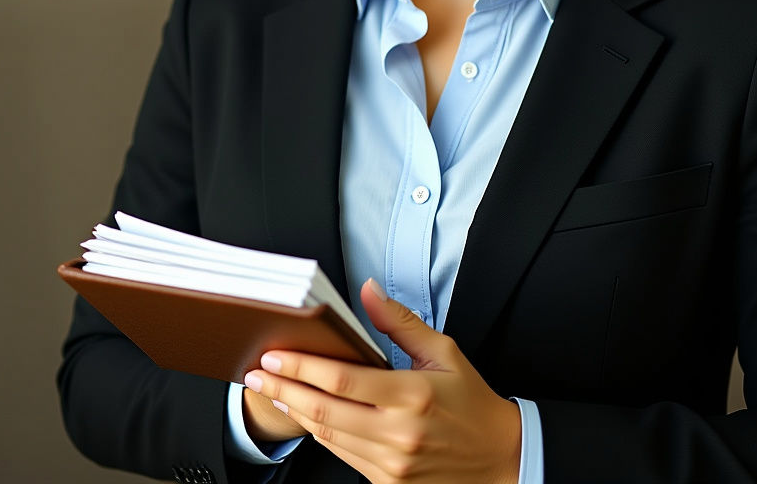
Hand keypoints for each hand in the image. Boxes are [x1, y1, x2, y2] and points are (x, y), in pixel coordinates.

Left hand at [243, 278, 521, 482]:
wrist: (500, 459)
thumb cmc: (472, 401)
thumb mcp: (444, 352)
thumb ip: (400, 322)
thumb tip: (367, 291)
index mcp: (413, 395)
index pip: (344, 380)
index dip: (303, 368)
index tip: (274, 356)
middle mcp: (399, 433)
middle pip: (325, 411)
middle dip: (284, 390)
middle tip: (257, 374)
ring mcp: (391, 464)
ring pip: (328, 437)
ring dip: (295, 412)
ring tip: (272, 390)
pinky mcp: (387, 483)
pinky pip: (343, 456)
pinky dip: (319, 433)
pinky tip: (305, 415)